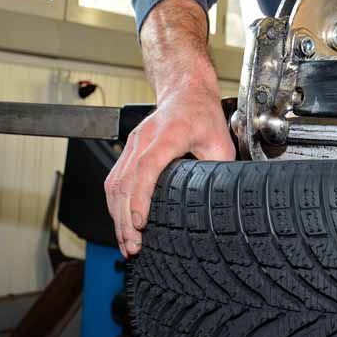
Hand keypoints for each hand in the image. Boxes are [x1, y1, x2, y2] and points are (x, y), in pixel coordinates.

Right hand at [105, 93, 234, 257]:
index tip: (140, 223)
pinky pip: (115, 180)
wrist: (186, 90)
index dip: (140, 198)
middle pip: (124, 182)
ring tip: (126, 243)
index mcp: (169, 135)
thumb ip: (218, 170)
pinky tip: (121, 223)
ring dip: (116, 216)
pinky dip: (115, 205)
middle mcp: (145, 139)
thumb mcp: (221, 140)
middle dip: (124, 219)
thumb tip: (221, 200)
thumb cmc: (203, 113)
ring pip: (114, 184)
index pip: (147, 168)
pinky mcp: (128, 150)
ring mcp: (133, 144)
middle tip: (133, 246)